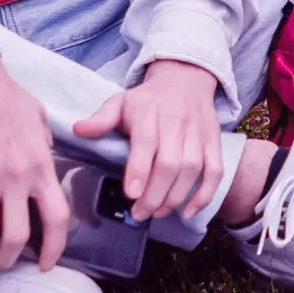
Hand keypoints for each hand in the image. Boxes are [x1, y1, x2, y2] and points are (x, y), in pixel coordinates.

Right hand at [0, 55, 67, 268]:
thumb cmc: (3, 93)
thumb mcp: (38, 117)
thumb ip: (45, 144)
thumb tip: (47, 157)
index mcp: (40, 165)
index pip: (57, 218)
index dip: (53, 249)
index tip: (43, 264)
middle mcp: (15, 178)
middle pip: (16, 238)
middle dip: (5, 258)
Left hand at [75, 59, 223, 223]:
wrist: (185, 78)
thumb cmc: (148, 99)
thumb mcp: (120, 102)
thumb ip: (101, 119)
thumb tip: (78, 130)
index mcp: (148, 115)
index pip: (146, 144)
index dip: (140, 171)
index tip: (132, 194)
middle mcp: (175, 125)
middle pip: (170, 164)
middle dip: (155, 195)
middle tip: (140, 213)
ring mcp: (197, 135)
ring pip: (192, 170)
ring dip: (175, 198)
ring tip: (157, 213)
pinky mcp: (213, 143)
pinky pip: (214, 171)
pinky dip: (204, 194)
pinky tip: (188, 211)